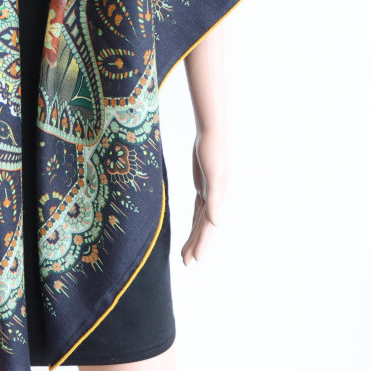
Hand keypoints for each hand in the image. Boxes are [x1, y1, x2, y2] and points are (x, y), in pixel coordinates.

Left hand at [181, 129, 227, 265]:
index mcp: (216, 200)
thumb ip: (215, 200)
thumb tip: (216, 223)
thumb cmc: (212, 153)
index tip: (195, 260)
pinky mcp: (202, 186)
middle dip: (195, 245)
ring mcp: (208, 193)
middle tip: (186, 264)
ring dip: (194, 236)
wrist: (210, 136)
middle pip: (202, 228)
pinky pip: (198, 209)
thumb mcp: (213, 177)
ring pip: (200, 220)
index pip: (207, 227)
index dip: (201, 243)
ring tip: (185, 253)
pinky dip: (195, 221)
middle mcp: (213, 199)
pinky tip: (193, 229)